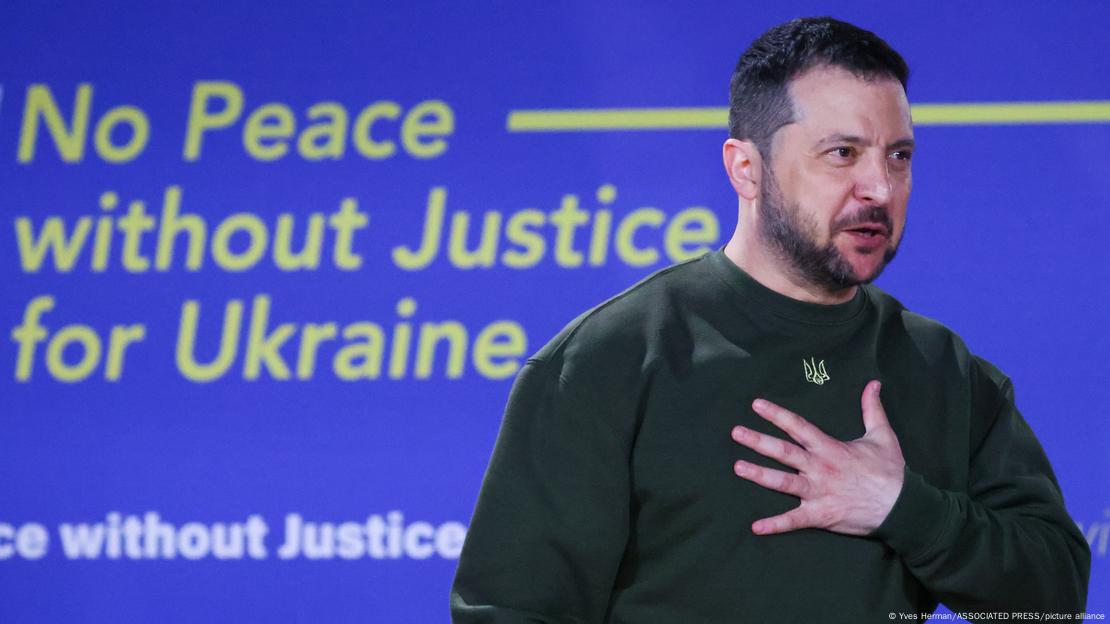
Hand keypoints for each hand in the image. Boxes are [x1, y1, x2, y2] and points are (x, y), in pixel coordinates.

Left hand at [730, 380, 904, 535]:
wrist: (902, 507)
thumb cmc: (891, 471)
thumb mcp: (882, 436)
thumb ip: (872, 409)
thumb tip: (873, 383)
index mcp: (830, 448)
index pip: (798, 426)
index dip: (777, 415)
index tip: (757, 405)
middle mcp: (819, 468)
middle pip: (783, 452)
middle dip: (757, 441)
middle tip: (735, 432)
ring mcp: (817, 493)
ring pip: (782, 483)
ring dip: (758, 475)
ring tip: (737, 467)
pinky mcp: (820, 515)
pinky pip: (793, 521)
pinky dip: (774, 525)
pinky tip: (756, 527)